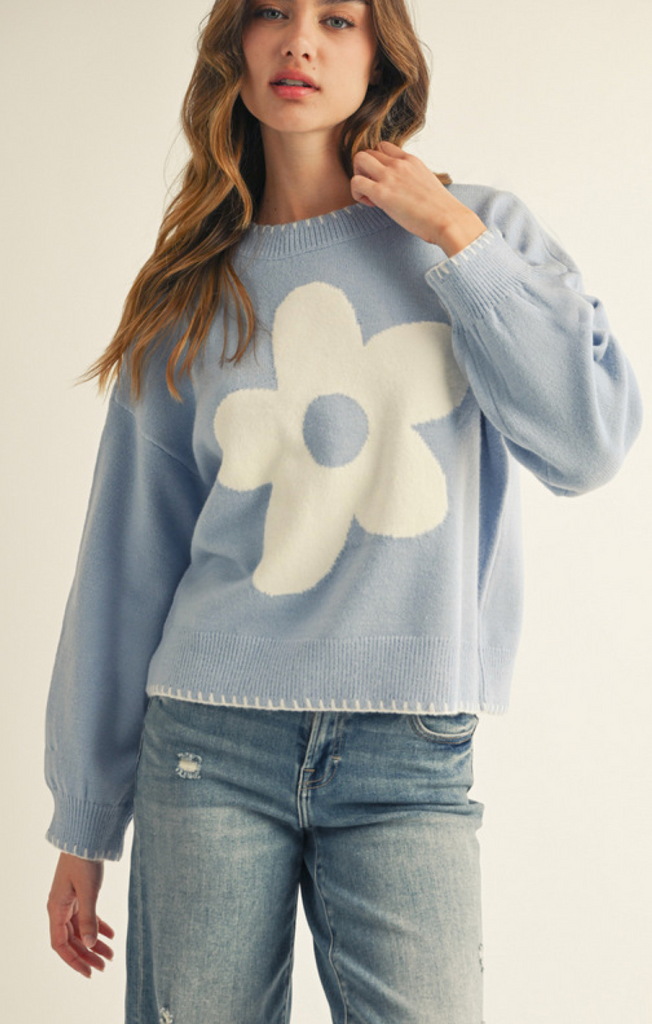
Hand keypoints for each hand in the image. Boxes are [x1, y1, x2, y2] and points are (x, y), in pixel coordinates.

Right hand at [47, 852, 114, 977]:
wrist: (86, 836)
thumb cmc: (83, 861)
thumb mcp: (88, 891)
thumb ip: (89, 919)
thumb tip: (90, 946)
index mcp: (56, 909)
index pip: (60, 944)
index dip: (74, 960)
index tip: (89, 972)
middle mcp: (60, 907)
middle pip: (71, 940)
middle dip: (87, 955)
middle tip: (104, 966)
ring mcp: (69, 900)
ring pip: (81, 929)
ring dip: (94, 942)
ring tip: (111, 955)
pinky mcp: (79, 893)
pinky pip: (87, 916)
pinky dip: (98, 926)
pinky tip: (112, 935)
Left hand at [350, 140, 486, 256]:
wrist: (448, 219)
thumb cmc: (441, 209)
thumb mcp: (427, 183)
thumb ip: (412, 180)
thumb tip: (405, 191)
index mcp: (411, 160)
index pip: (384, 147)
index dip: (378, 162)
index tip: (383, 181)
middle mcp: (399, 164)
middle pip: (368, 151)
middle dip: (364, 169)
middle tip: (372, 189)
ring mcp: (390, 176)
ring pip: (359, 159)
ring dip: (358, 176)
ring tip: (369, 195)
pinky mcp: (382, 193)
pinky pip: (356, 182)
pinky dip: (356, 193)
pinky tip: (370, 204)